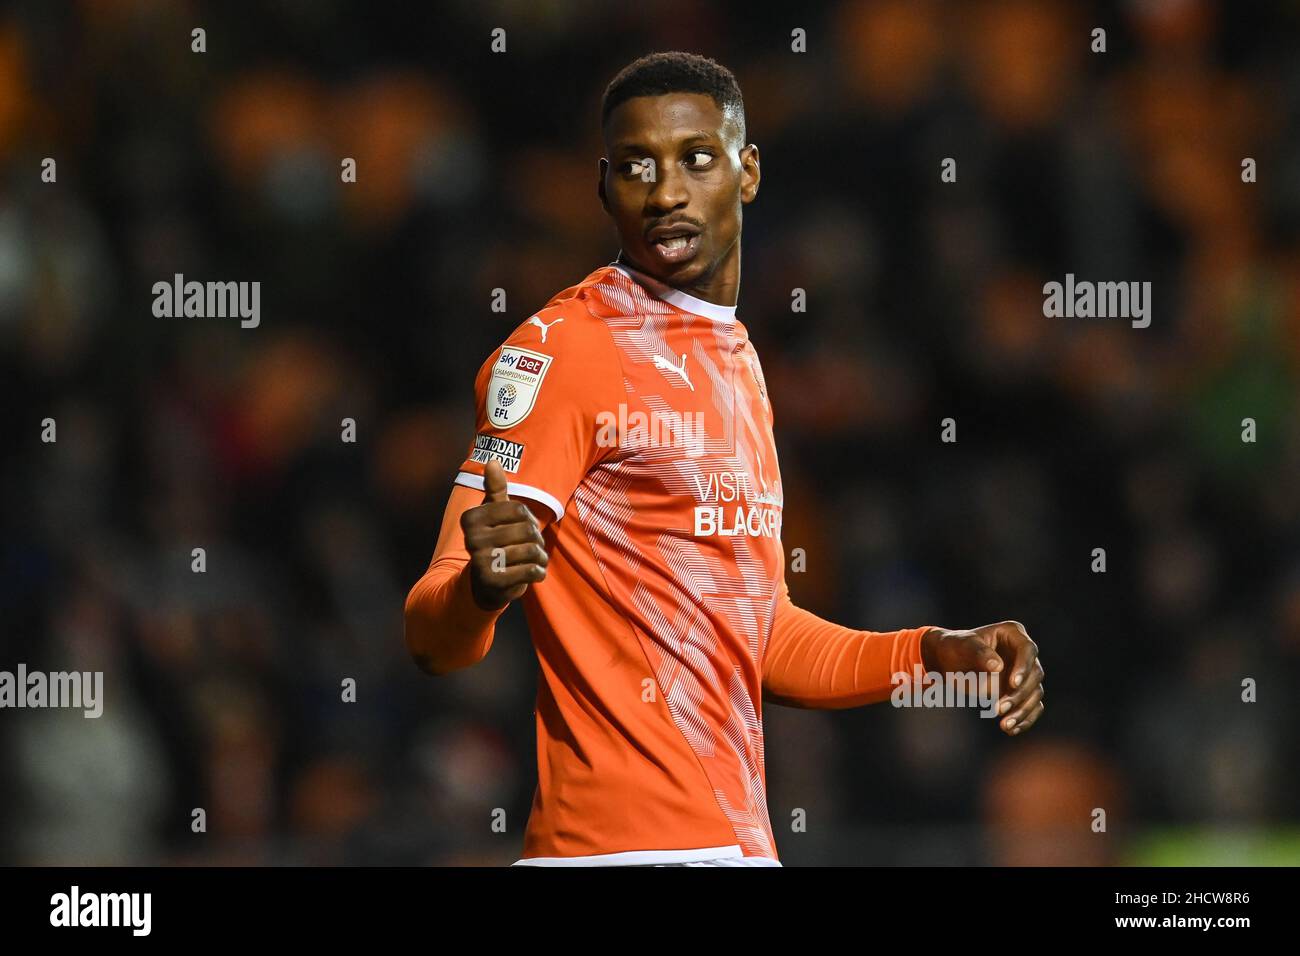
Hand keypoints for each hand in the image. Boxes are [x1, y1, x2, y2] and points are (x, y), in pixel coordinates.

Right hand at [461, 459, 548, 610]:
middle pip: (527, 530)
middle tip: (534, 546)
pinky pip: (530, 571)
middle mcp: (472, 539)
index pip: (519, 509)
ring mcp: (481, 562)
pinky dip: (538, 572)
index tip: (524, 526)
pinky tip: (533, 573)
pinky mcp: (493, 582)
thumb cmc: (494, 542)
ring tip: (535, 559)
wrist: (483, 585)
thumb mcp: (493, 514)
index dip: (529, 519)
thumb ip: (495, 489)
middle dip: (537, 539)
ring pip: (531, 551)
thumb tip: (493, 460)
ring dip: (540, 556)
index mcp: (471, 518)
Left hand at [920, 621, 1044, 735]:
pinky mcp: (1022, 692)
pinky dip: (1024, 720)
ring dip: (1022, 711)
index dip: (1023, 667)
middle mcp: (1024, 653)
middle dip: (1019, 694)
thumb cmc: (955, 647)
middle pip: (1035, 675)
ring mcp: (1025, 673)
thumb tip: (997, 667)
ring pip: (1035, 694)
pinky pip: (1031, 707)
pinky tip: (1011, 730)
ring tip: (1004, 725)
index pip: (1028, 650)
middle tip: (998, 709)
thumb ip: (979, 652)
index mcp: (1013, 633)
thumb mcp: (963, 645)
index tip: (1012, 683)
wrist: (948, 661)